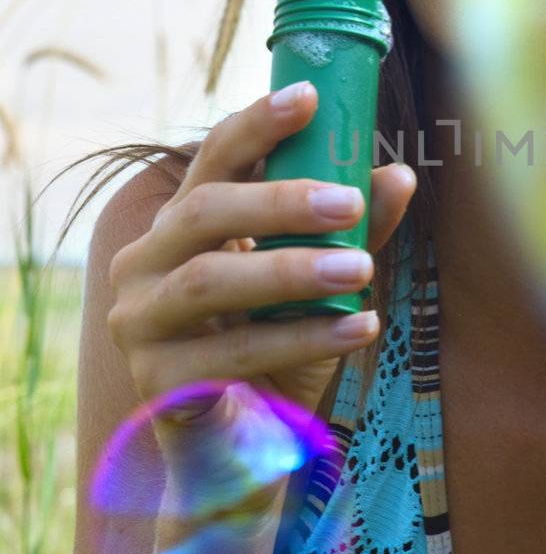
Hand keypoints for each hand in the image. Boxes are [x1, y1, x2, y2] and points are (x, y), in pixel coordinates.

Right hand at [107, 82, 415, 513]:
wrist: (241, 457)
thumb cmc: (276, 358)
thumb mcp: (320, 291)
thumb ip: (352, 235)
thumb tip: (399, 176)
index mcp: (182, 229)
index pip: (212, 160)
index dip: (255, 123)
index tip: (309, 96)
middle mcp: (145, 266)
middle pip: (203, 212)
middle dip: (279, 201)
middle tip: (348, 201)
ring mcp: (139, 324)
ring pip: (210, 282)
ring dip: (290, 271)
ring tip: (360, 269)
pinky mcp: (155, 382)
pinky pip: (231, 353)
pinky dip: (301, 339)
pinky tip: (360, 328)